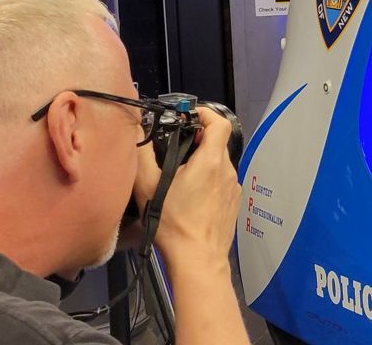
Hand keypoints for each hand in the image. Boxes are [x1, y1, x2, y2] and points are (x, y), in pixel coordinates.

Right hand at [134, 108, 241, 267]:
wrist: (197, 257)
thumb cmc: (173, 223)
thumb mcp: (148, 187)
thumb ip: (143, 155)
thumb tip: (137, 132)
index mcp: (211, 161)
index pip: (219, 123)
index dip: (205, 114)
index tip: (189, 116)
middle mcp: (228, 171)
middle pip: (217, 144)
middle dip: (197, 142)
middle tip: (175, 150)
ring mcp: (233, 187)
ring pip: (218, 165)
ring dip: (202, 164)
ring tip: (179, 178)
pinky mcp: (234, 202)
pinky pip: (222, 182)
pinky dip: (208, 181)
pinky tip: (191, 197)